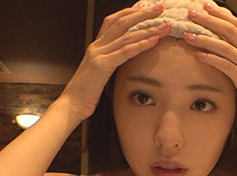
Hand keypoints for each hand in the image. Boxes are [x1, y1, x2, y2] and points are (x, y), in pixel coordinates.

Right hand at [58, 5, 169, 123]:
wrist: (71, 105)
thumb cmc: (86, 93)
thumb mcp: (100, 74)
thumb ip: (111, 63)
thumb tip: (125, 60)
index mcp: (96, 47)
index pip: (113, 21)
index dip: (130, 12)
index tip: (146, 7)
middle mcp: (96, 47)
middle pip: (121, 22)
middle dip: (142, 13)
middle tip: (159, 7)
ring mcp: (98, 54)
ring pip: (126, 35)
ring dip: (148, 29)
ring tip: (164, 25)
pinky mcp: (102, 66)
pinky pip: (125, 52)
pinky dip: (141, 45)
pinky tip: (154, 41)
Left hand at [184, 3, 236, 126]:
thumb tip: (226, 44)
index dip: (220, 13)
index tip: (206, 6)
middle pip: (229, 29)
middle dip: (209, 19)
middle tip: (192, 13)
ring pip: (224, 46)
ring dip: (204, 39)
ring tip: (188, 34)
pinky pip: (224, 65)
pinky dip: (210, 58)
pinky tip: (198, 55)